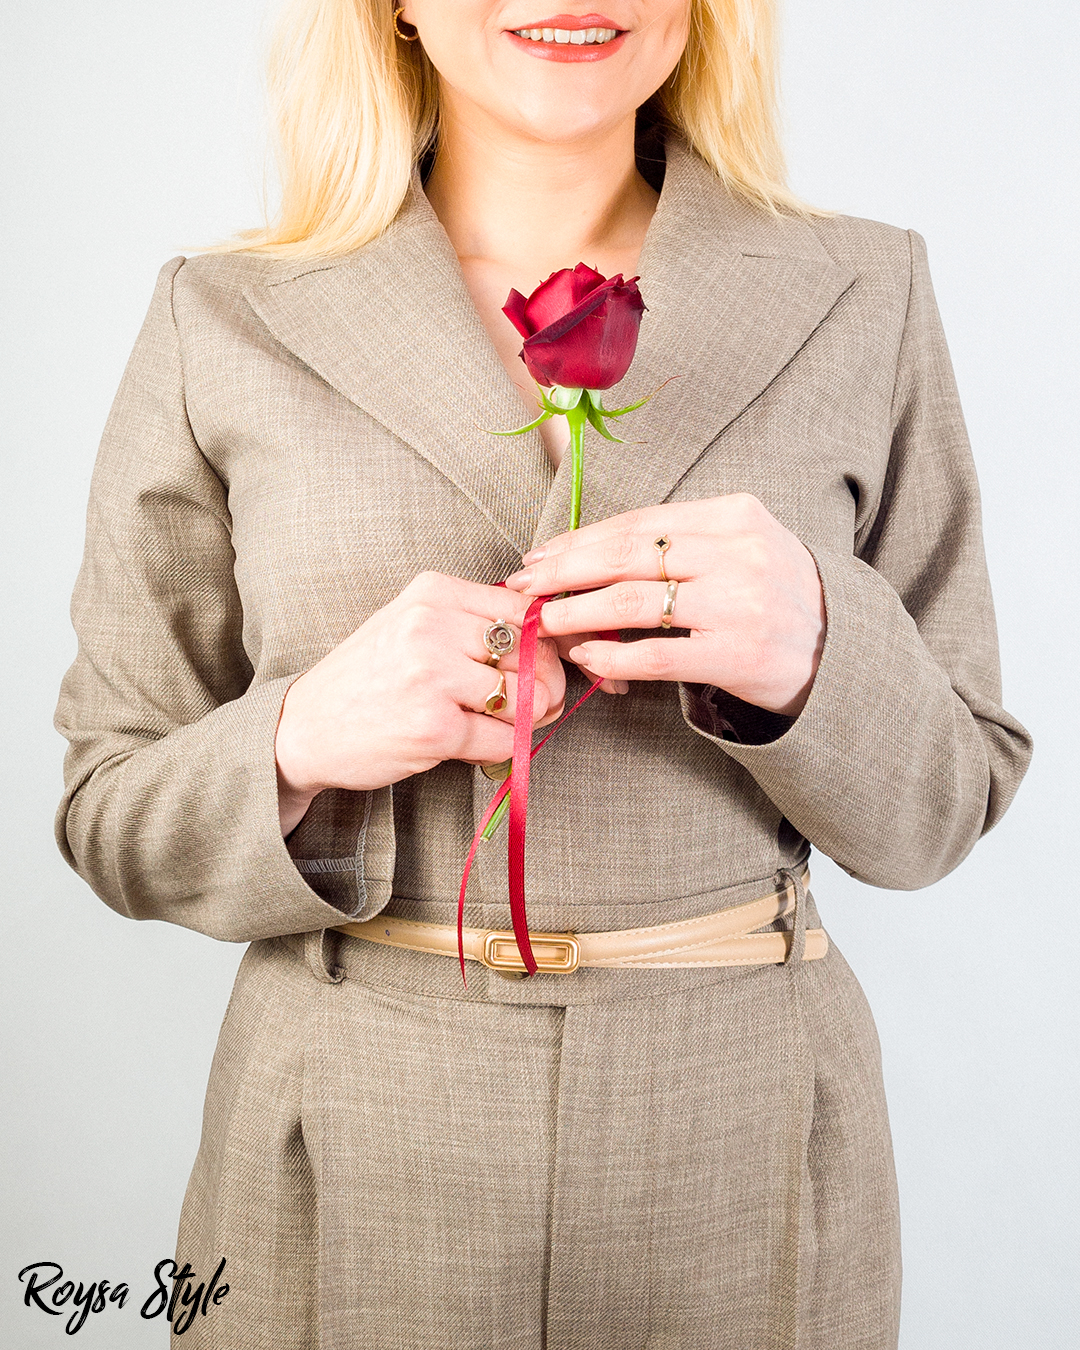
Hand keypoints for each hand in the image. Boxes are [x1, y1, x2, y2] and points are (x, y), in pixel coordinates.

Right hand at [275, 572, 566, 834]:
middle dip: (548, 684)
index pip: (525, 609)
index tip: (543, 664)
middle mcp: (432, 627)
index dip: (547, 642)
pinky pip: (505, 739)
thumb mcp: (413, 624)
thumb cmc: (368, 677)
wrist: (304, 728)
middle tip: (540, 704)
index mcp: (433, 592)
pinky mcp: (434, 727)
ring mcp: (433, 677)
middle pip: (534, 652)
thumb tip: (550, 633)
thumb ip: (471, 621)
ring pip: (527, 696)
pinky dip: (506, 748)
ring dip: (531, 718)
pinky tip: (482, 745)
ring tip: (511, 724)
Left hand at [503, 494, 825, 716]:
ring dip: (577, 612)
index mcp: (734, 515)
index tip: (538, 555)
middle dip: (565, 571)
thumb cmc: (773, 596)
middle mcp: (738, 552)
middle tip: (525, 585)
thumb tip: (587, 552)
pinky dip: (612, 656)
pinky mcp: (736, 655)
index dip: (579, 539)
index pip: (639, 523)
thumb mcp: (740, 547)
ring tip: (544, 622)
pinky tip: (586, 657)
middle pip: (628, 556)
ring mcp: (739, 604)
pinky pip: (656, 654)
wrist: (841, 651)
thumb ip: (678, 543)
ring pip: (633, 602)